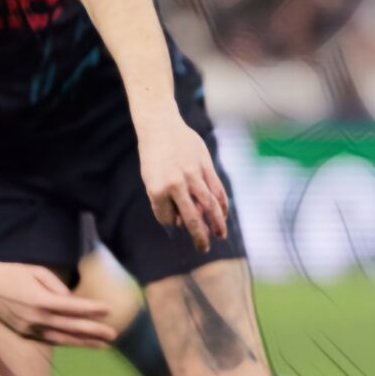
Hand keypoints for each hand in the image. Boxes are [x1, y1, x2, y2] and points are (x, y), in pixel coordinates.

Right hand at [0, 259, 117, 347]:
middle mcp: (37, 318)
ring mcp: (29, 329)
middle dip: (94, 332)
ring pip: (62, 339)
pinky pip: (49, 340)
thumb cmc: (10, 273)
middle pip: (71, 328)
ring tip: (102, 345)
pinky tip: (78, 343)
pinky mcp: (23, 333)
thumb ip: (57, 286)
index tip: (109, 310)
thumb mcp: (36, 271)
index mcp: (41, 300)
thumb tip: (72, 300)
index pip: (73, 308)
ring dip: (83, 343)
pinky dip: (65, 342)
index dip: (92, 309)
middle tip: (113, 335)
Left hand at [141, 118, 232, 250]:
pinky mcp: (205, 166)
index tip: (176, 227)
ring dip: (217, 223)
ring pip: (210, 205)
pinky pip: (217, 189)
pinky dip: (222, 204)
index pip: (167, 218)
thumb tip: (181, 223)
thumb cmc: (153, 156)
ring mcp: (192, 174)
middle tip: (203, 249)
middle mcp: (176, 184)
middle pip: (192, 218)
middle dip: (199, 236)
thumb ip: (164, 202)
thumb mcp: (150, 180)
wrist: (160, 126)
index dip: (172, 225)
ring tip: (220, 236)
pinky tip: (224, 214)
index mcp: (157, 189)